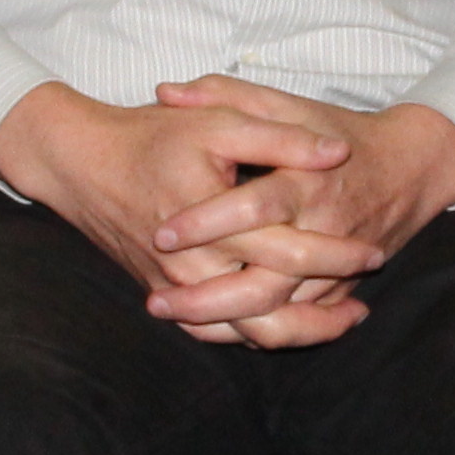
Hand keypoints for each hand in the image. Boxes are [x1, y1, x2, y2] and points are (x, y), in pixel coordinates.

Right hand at [0, 79, 366, 346]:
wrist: (81, 162)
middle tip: (364, 306)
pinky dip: (253, 334)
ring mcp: (177, 286)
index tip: (374, 252)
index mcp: (216, 218)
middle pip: (271, 310)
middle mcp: (195, 264)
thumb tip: (336, 152)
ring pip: (244, 333)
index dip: (338, 256)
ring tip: (338, 323)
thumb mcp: (218, 120)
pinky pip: (214, 331)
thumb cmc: (152, 135)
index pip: (290, 252)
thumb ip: (280, 136)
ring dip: (295, 334)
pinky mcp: (165, 293)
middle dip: (323, 312)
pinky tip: (284, 325)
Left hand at [140, 78, 454, 343]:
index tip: (162, 234)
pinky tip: (211, 328)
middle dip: (209, 298)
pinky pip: (297, 323)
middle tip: (157, 299)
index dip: (209, 222)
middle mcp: (323, 231)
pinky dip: (255, 331)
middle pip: (265, 282)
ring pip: (279, 313)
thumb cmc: (341, 131)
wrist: (413, 167)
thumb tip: (165, 91)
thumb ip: (228, 95)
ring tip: (174, 317)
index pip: (255, 208)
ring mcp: (336, 268)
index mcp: (307, 182)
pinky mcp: (341, 288)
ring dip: (225, 323)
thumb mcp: (290, 104)